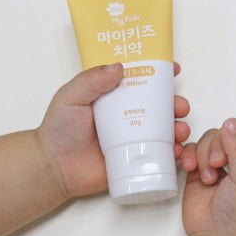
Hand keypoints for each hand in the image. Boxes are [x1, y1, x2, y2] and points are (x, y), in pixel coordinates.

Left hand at [36, 62, 190, 199]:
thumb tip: (118, 67)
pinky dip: (174, 153)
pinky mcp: (135, 160)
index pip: (140, 79)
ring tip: (180, 131)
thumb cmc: (59, 130)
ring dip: (179, 127)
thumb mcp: (70, 97)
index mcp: (114, 96)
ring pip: (164, 130)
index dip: (159, 73)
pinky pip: (160, 155)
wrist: (55, 168)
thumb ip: (90, 81)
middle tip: (180, 107)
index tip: (174, 69)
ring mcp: (133, 138)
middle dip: (176, 104)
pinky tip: (177, 151)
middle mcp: (127, 115)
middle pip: (159, 105)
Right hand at [179, 113, 235, 235]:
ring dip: (207, 153)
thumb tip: (233, 125)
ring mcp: (226, 162)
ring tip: (210, 176)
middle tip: (221, 163)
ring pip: (214, 137)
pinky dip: (192, 156)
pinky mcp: (204, 167)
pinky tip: (195, 171)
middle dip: (223, 143)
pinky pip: (196, 147)